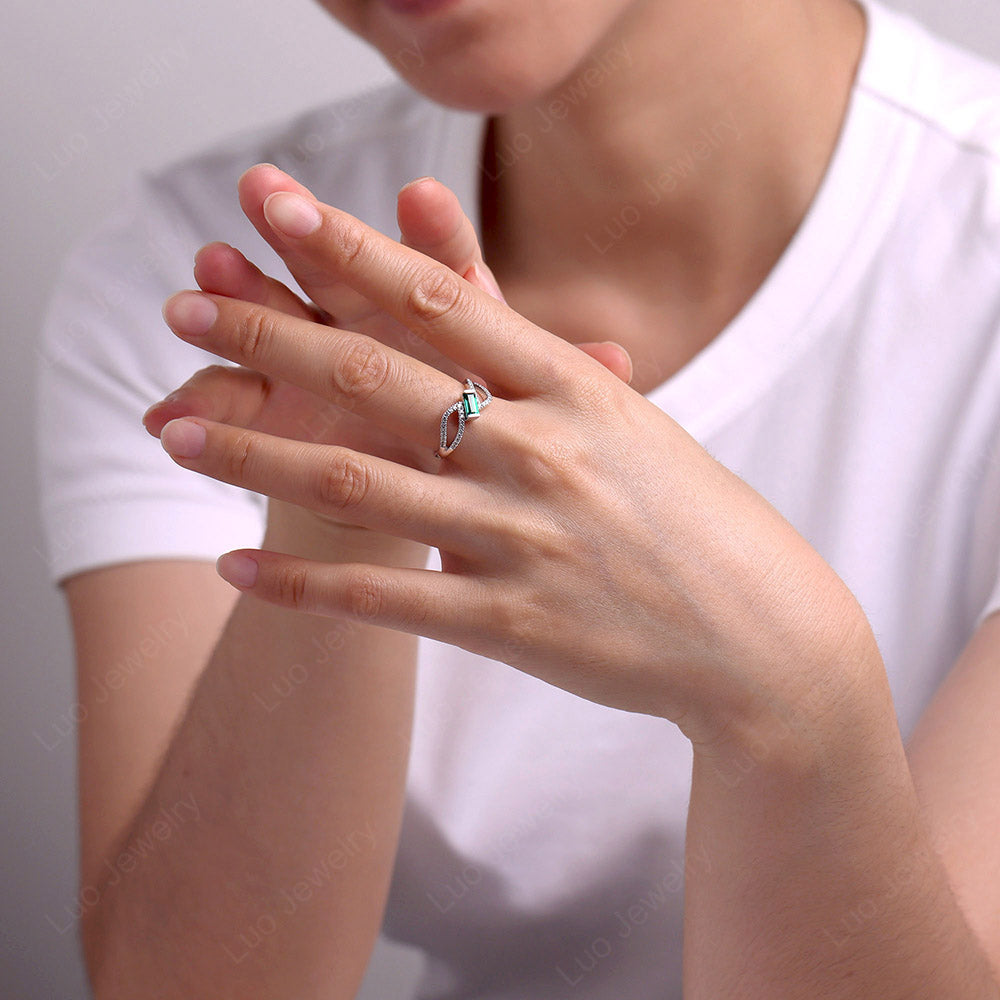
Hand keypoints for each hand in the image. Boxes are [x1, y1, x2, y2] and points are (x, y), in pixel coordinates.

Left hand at [156, 171, 866, 744]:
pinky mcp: (510, 623)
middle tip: (183, 305)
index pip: (442, 297)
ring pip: (359, 482)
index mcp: (577, 384)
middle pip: (379, 377)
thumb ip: (538, 364)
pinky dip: (301, 582)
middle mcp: (544, 449)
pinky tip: (234, 567)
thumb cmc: (693, 518)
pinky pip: (383, 596)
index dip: (347, 247)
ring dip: (255, 452)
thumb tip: (458, 296)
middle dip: (270, 332)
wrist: (760, 632)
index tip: (271, 207)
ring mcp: (524, 537)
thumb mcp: (627, 418)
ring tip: (174, 430)